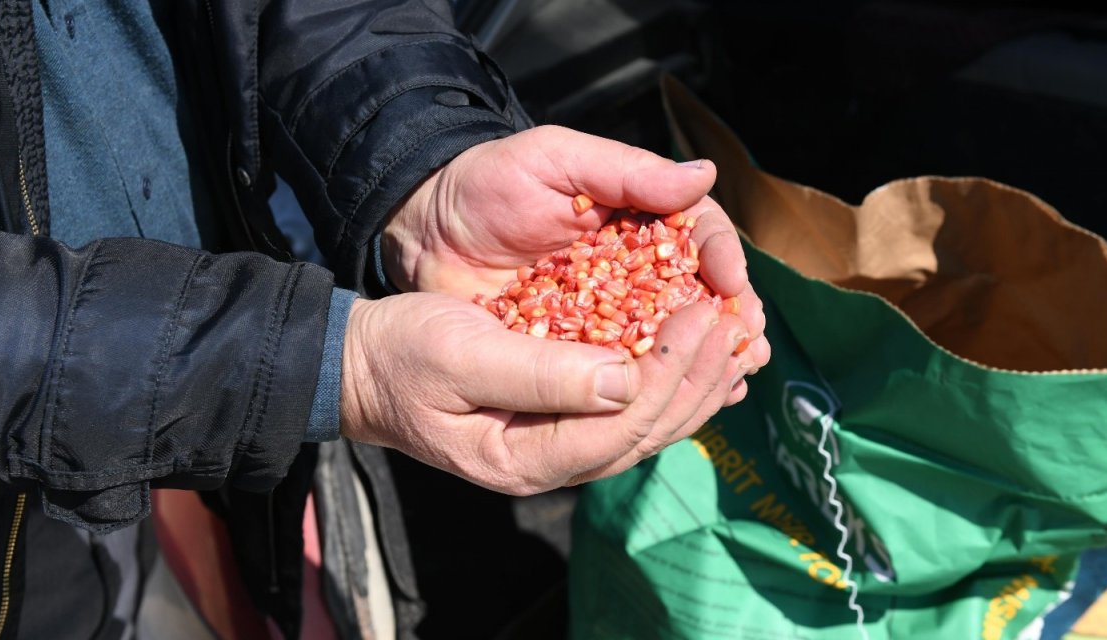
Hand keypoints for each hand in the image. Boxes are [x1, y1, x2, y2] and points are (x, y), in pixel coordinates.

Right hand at [340, 292, 754, 492]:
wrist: (364, 365)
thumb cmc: (402, 354)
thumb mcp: (461, 355)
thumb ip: (542, 375)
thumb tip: (625, 378)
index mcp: (524, 457)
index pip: (620, 424)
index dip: (669, 371)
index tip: (702, 313)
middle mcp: (550, 464)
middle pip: (647, 430)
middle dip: (700, 376)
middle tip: (739, 319)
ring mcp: (557, 449)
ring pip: (648, 425)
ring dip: (699, 383)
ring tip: (743, 337)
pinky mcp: (560, 423)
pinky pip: (631, 411)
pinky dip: (674, 381)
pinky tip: (707, 358)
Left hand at [382, 125, 769, 374]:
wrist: (422, 228)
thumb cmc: (487, 181)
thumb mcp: (553, 160)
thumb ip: (625, 171)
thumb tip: (704, 176)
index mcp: (638, 218)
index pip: (698, 237)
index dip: (722, 262)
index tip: (731, 288)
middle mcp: (631, 269)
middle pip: (695, 296)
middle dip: (726, 321)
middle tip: (746, 344)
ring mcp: (605, 314)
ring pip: (668, 341)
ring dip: (703, 361)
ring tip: (732, 379)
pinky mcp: (573, 352)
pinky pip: (622, 375)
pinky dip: (655, 390)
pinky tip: (683, 405)